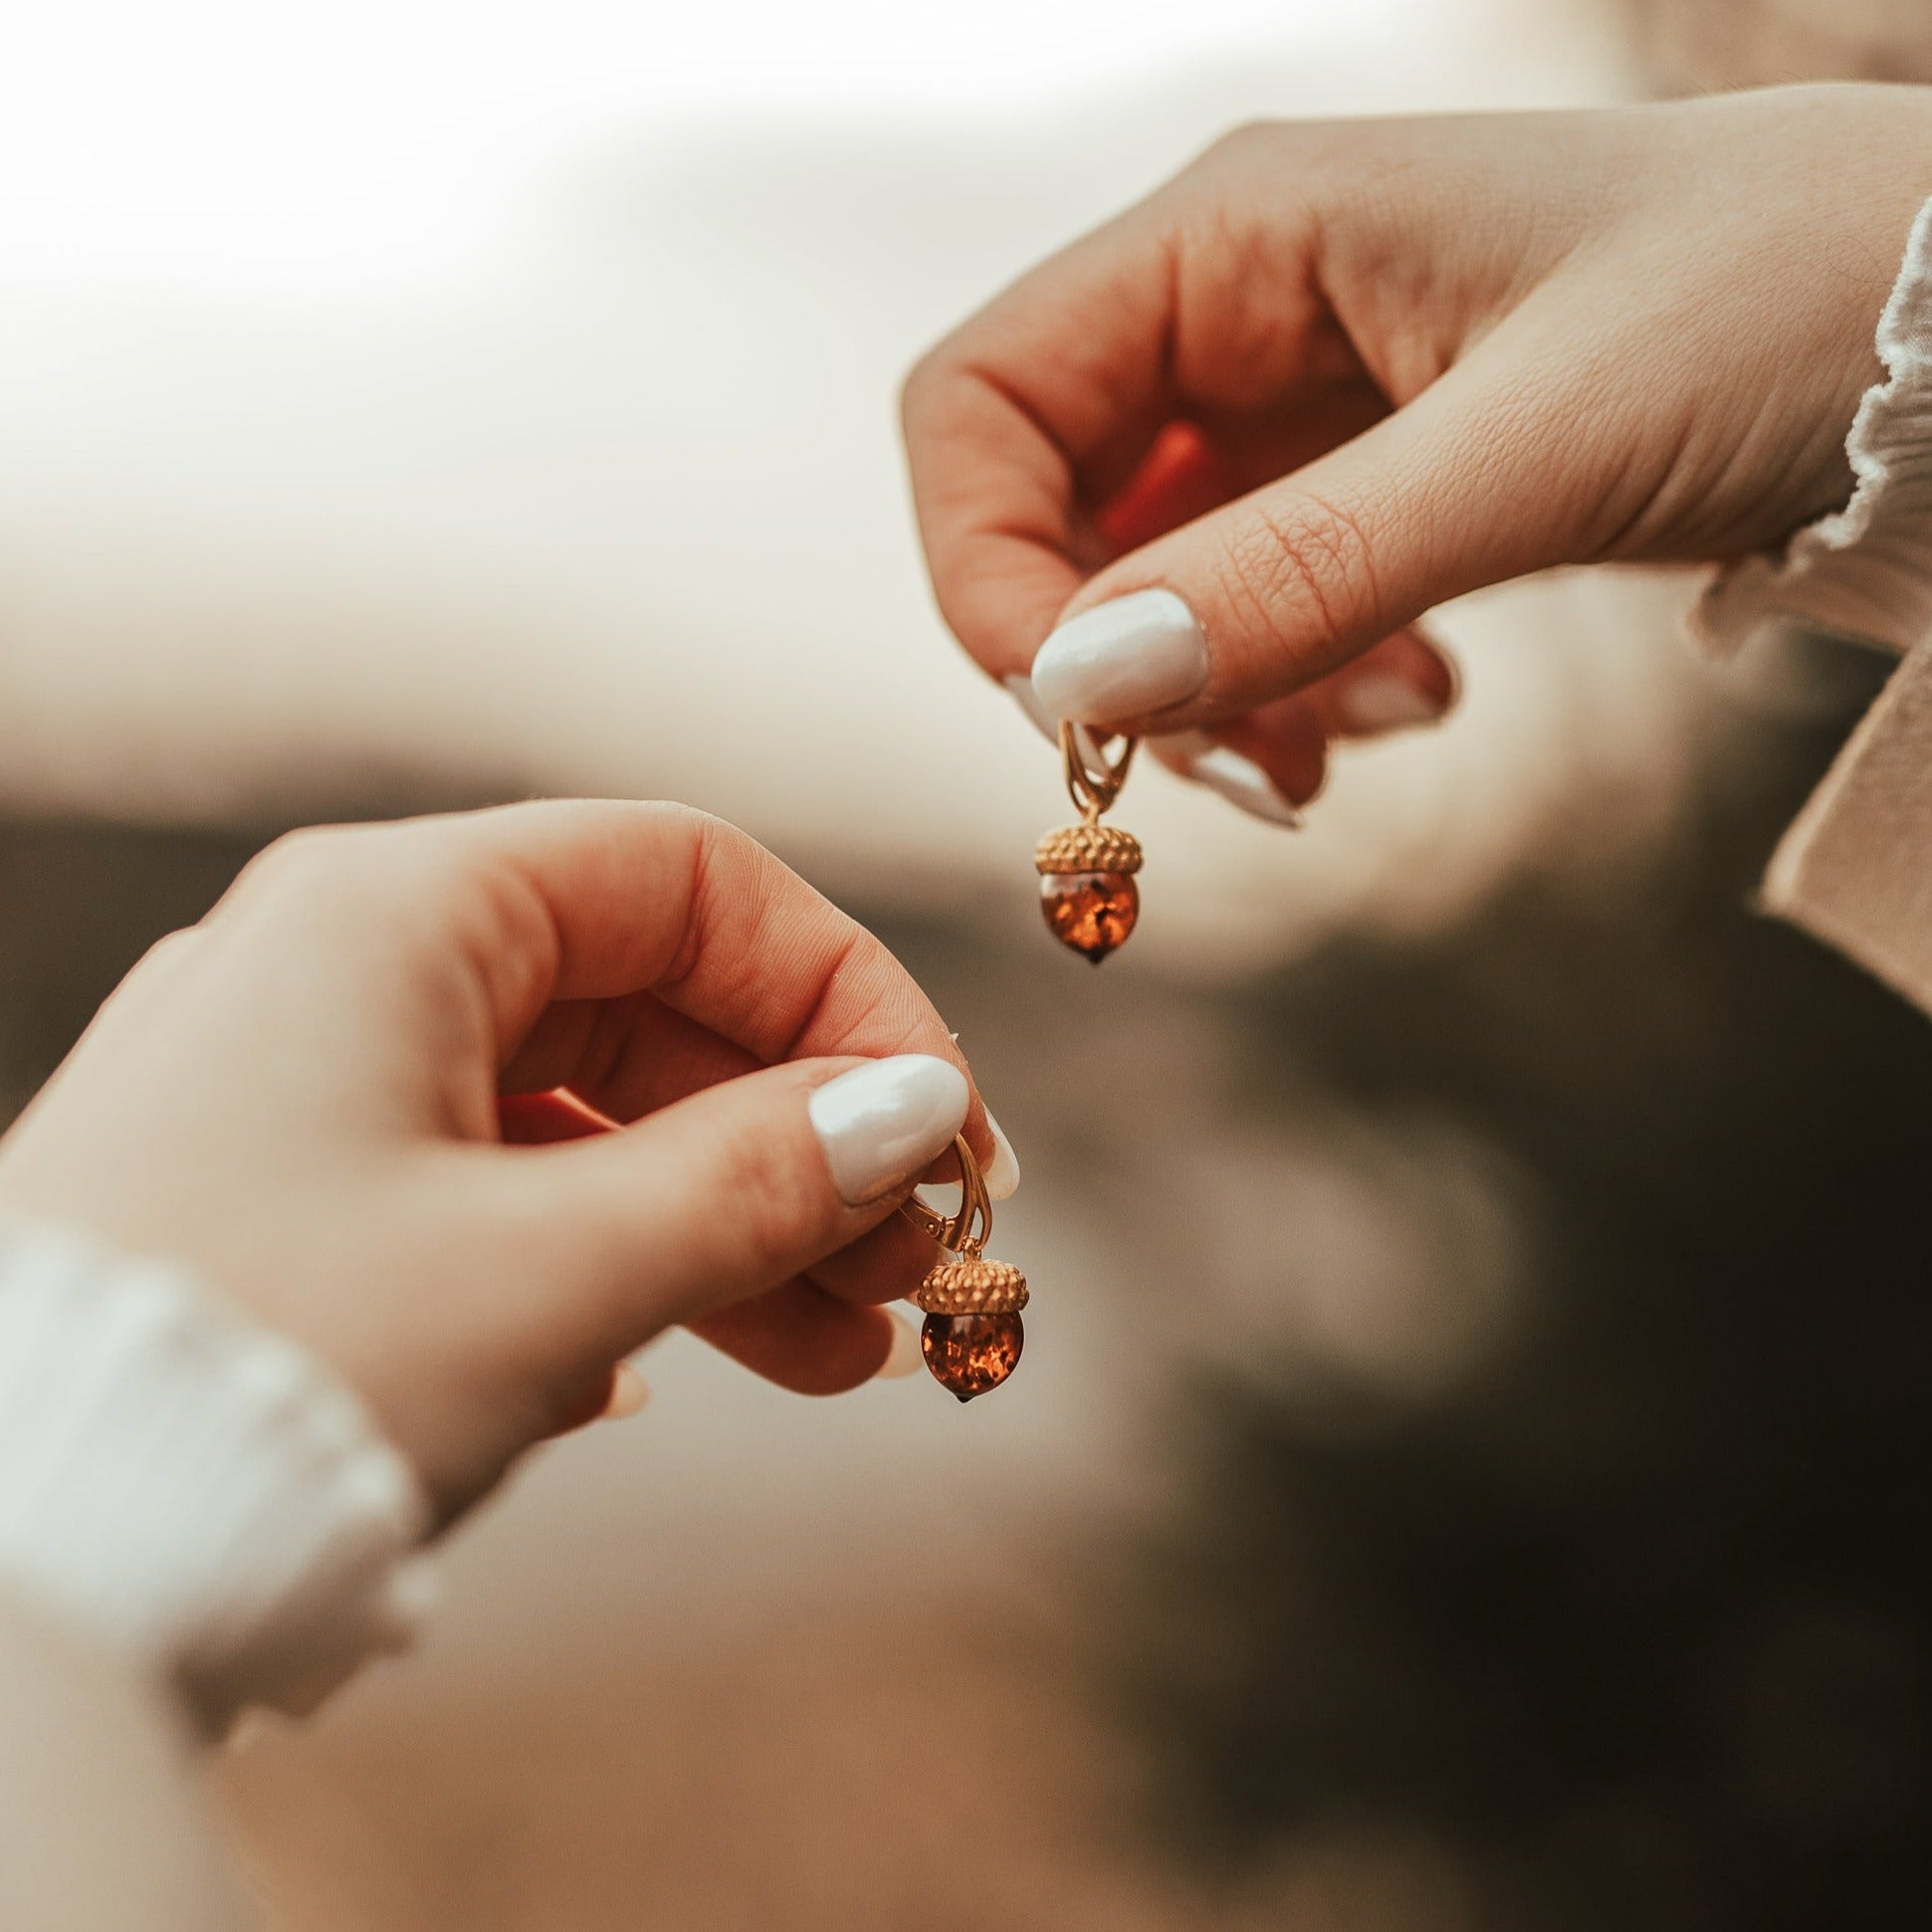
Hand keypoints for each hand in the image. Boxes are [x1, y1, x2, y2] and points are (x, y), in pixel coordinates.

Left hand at [0, 802, 1004, 1515]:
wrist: (18, 1547)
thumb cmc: (258, 1369)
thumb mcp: (550, 1275)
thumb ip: (754, 1178)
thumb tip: (915, 1114)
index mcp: (399, 914)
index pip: (688, 881)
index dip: (842, 988)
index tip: (940, 1120)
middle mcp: (354, 971)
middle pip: (650, 1006)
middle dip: (800, 1132)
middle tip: (915, 1257)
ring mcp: (320, 1088)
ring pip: (587, 1116)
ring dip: (729, 1219)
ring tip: (849, 1348)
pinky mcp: (300, 1199)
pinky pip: (506, 1196)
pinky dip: (615, 1263)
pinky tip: (678, 1363)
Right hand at [903, 83, 1931, 812]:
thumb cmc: (1780, 305)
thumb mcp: (1538, 444)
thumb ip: (1303, 567)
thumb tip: (1082, 685)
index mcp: (1240, 232)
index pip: (982, 400)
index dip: (982, 568)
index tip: (1071, 714)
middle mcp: (1239, 307)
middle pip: (1047, 508)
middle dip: (1109, 661)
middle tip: (1236, 769)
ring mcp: (1297, 401)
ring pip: (1146, 582)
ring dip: (1215, 696)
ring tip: (1364, 740)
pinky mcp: (1360, 482)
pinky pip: (1252, 610)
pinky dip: (1294, 689)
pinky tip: (1413, 702)